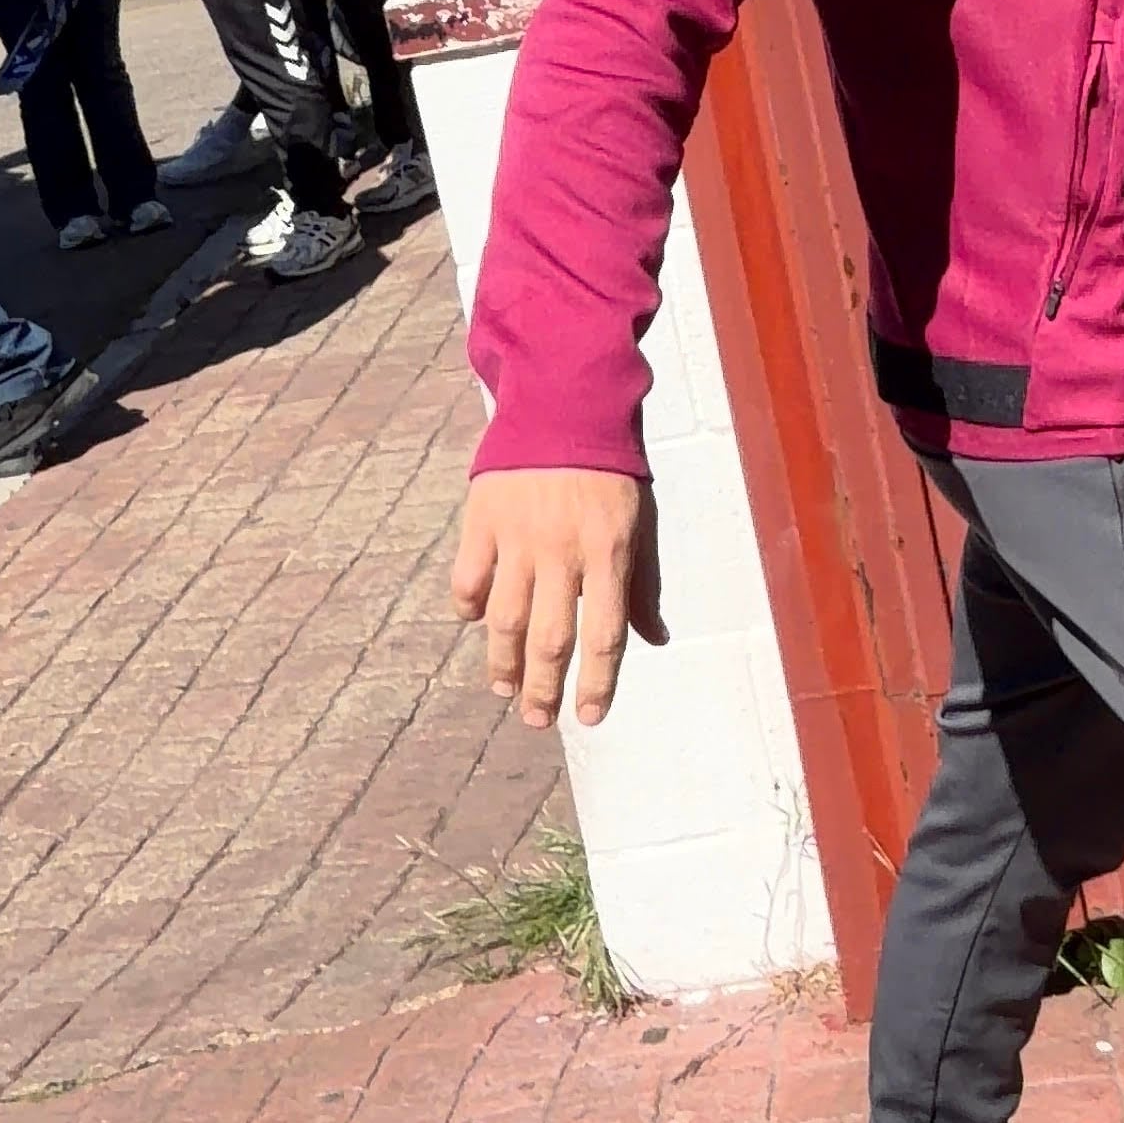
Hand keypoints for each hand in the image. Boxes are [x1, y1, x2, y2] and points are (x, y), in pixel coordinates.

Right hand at [451, 468, 665, 729]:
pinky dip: (468, 607)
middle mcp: (563, 550)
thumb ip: (644, 584)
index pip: (605, 633)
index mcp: (608, 552)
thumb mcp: (641, 522)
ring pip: (506, 617)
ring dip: (503, 662)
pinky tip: (474, 623)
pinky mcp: (484, 518)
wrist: (565, 402)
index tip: (591, 717)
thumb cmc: (610, 469)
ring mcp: (519, 536)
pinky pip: (469, 577)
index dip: (598, 682)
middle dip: (544, 687)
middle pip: (550, 637)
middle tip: (538, 720)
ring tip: (505, 689)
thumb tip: (655, 640)